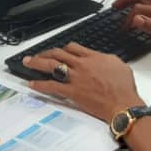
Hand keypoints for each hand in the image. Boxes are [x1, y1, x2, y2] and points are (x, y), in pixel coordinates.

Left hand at [23, 43, 142, 122]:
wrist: (122, 103)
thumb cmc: (124, 87)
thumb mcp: (119, 65)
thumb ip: (106, 59)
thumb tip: (101, 58)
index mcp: (93, 57)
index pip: (73, 47)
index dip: (63, 48)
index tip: (58, 51)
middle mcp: (82, 64)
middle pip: (58, 53)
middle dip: (45, 52)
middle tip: (36, 55)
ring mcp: (75, 78)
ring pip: (52, 65)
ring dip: (37, 62)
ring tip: (27, 62)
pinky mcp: (72, 91)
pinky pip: (52, 86)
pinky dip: (40, 84)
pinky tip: (32, 83)